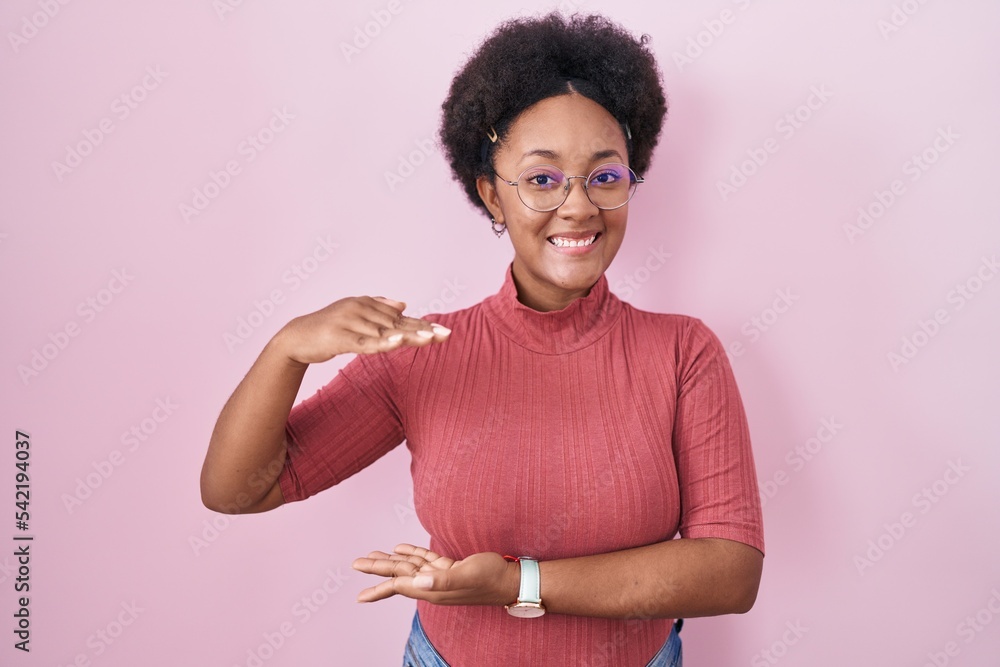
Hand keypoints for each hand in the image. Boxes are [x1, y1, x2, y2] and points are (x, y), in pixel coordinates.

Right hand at [273, 296, 449, 365]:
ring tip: (430, 339)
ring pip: (385, 332)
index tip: (445, 332)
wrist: (296, 337)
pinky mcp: (341, 338)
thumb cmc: (328, 328)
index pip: (401, 318)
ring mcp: (351, 322)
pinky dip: (382, 343)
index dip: (423, 325)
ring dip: (408, 337)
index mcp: (368, 305)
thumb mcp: (355, 315)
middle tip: (446, 335)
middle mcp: (362, 310)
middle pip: (398, 324)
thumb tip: (404, 304)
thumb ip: (379, 309)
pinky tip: (398, 344)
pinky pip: (365, 342)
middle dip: (423, 330)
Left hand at [351, 544, 517, 606]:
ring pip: (409, 567)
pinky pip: (424, 560)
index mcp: (433, 589)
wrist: (511, 580)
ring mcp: (441, 576)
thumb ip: (442, 580)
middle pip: (399, 575)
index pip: (399, 586)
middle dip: (377, 569)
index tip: (360, 596)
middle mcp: (433, 584)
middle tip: (356, 564)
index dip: (379, 588)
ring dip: (391, 560)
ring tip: (372, 555)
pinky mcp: (449, 568)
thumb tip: (417, 582)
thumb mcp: (467, 575)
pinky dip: (412, 553)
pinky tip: (400, 549)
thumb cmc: (491, 578)